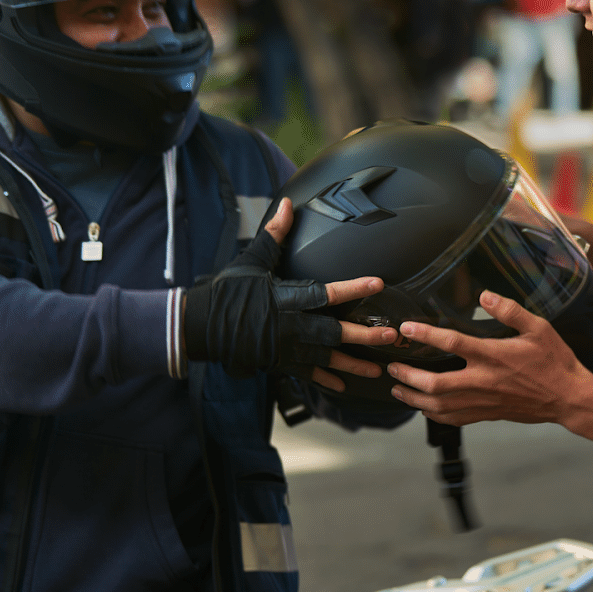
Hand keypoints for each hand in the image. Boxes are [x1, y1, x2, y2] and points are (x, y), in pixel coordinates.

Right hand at [182, 198, 396, 387]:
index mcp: (286, 298)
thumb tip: (286, 205)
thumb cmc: (227, 291)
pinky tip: (343, 386)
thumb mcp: (251, 261)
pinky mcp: (279, 363)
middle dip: (364, 335)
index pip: (326, 292)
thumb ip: (274, 235)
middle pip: (334, 332)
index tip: (377, 284)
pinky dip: (325, 380)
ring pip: (326, 359)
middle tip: (390, 336)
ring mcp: (285, 348)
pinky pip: (307, 375)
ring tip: (377, 370)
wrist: (201, 326)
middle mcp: (290, 326)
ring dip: (354, 365)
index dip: (353, 288)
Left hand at [386, 290, 592, 425]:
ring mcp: (483, 401)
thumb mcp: (538, 327)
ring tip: (397, 389)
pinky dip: (433, 414)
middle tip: (392, 367)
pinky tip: (424, 407)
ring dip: (414, 398)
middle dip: (408, 377)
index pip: (452, 343)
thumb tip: (484, 295)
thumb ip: (510, 310)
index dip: (426, 334)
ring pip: (439, 406)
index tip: (406, 328)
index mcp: (494, 356)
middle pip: (435, 384)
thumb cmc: (554, 361)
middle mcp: (484, 381)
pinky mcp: (487, 414)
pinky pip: (453, 419)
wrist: (567, 397)